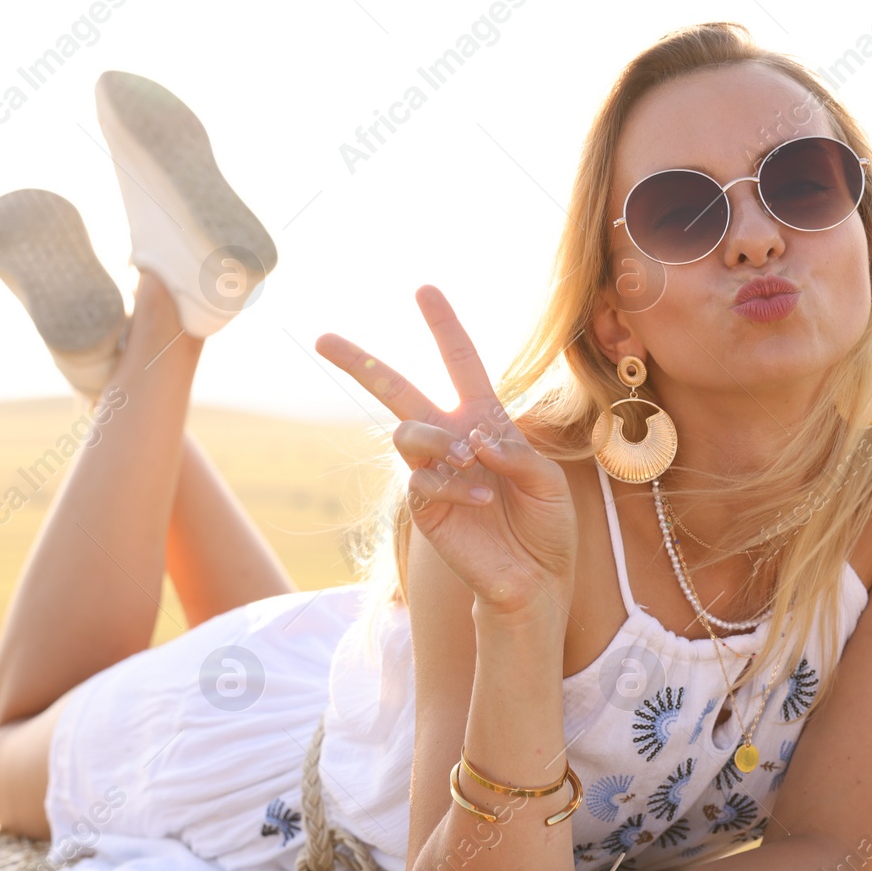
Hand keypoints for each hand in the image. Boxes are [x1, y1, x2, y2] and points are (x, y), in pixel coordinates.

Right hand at [316, 285, 575, 616]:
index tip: (423, 290)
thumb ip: (515, 453)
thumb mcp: (547, 481)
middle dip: (361, 362)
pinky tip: (482, 502)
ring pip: (407, 432)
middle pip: (397, 391)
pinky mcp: (425, 508)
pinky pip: (423, 481)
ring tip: (468, 459)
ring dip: (436, 439)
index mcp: (485, 421)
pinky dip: (455, 486)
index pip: (460, 364)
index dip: (443, 327)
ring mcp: (434, 473)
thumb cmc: (547, 526)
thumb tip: (472, 440)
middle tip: (324, 338)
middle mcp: (452, 440)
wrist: (535, 580)